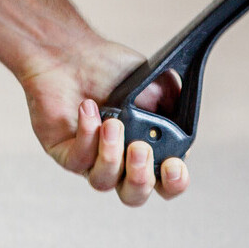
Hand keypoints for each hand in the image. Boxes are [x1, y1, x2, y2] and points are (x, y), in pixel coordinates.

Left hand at [19, 40, 188, 208]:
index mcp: (147, 149)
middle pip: (134, 195)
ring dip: (111, 155)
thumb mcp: (155, 81)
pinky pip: (77, 161)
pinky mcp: (64, 152)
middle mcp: (119, 161)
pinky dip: (87, 135)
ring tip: (112, 123)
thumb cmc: (110, 68)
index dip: (173, 183)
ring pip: (103, 182)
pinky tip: (89, 109)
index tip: (173, 165)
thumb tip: (184, 123)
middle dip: (140, 177)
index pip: (165, 183)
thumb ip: (176, 105)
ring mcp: (91, 159)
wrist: (72, 52)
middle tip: (139, 148)